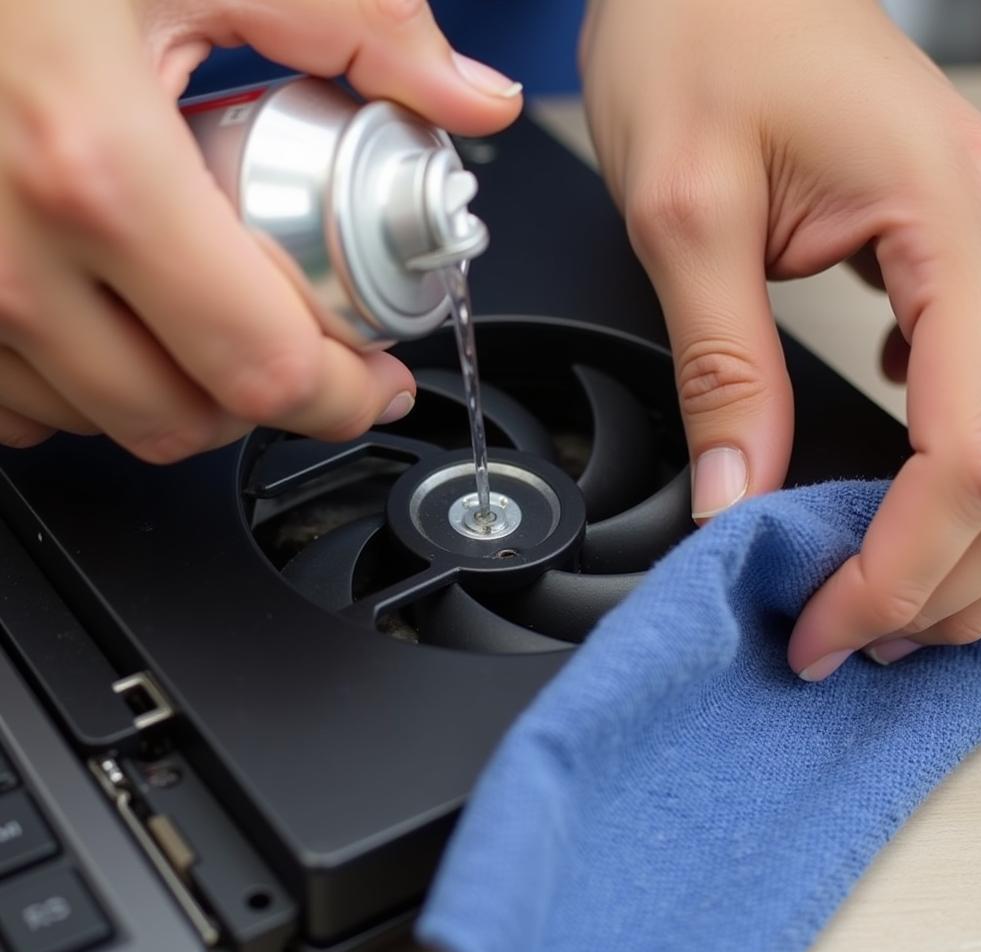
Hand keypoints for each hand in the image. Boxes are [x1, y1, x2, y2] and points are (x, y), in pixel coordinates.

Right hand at [0, 0, 520, 459]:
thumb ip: (359, 22)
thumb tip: (472, 97)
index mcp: (98, 174)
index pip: (263, 369)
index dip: (343, 396)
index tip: (376, 379)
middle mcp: (7, 257)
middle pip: (184, 421)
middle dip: (268, 403)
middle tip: (307, 347)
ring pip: (101, 421)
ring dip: (181, 392)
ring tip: (212, 313)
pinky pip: (18, 403)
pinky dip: (88, 383)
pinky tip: (119, 319)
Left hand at [580, 0, 980, 677]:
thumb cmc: (700, 40)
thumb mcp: (685, 216)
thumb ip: (723, 368)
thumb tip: (737, 499)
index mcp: (958, 226)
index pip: (975, 451)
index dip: (906, 565)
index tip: (827, 623)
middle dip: (945, 580)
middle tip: (847, 635)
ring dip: (967, 549)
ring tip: (876, 603)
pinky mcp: (966, 265)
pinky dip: (960, 486)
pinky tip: (901, 508)